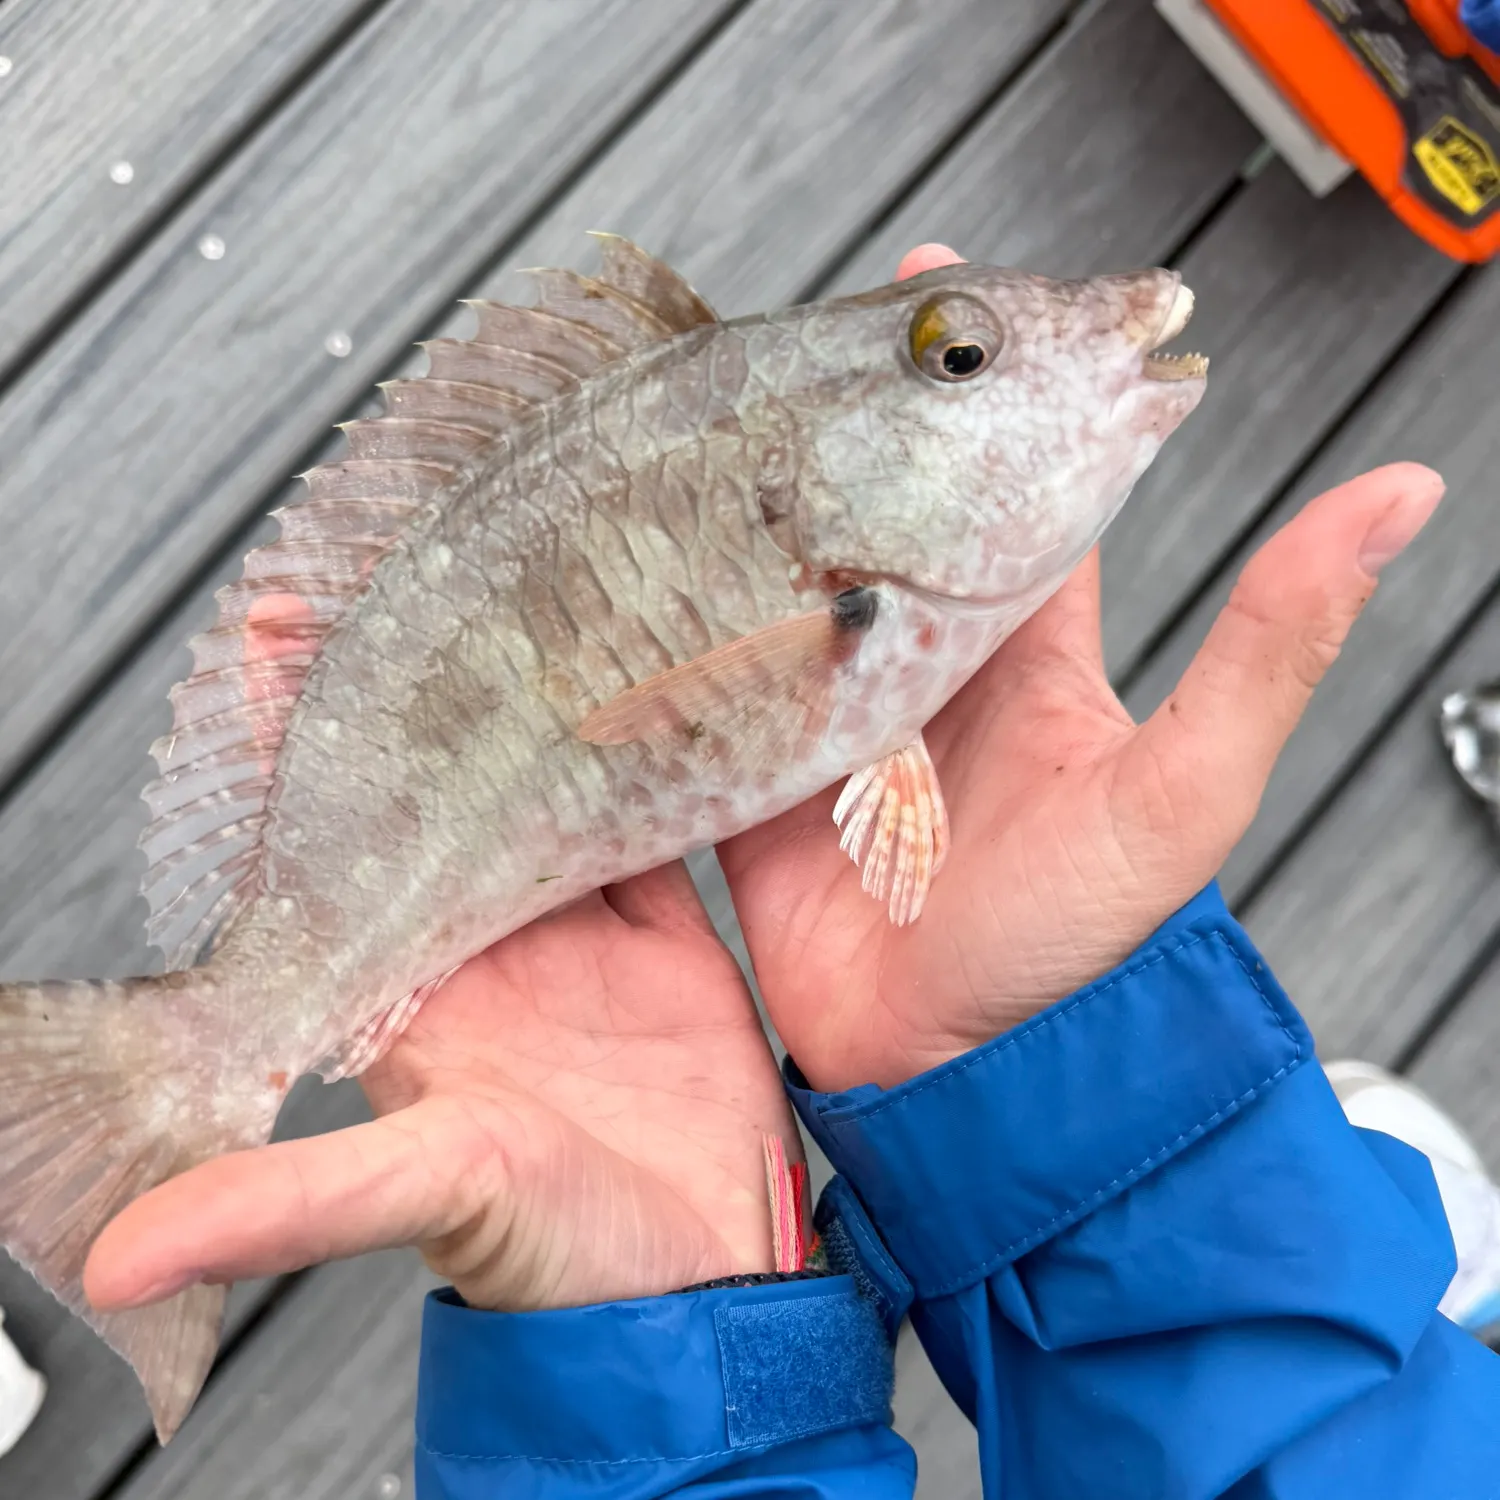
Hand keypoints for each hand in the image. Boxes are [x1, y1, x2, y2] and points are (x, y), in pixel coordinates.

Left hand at [87, 669, 792, 1315]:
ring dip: (539, 722)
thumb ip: (294, 1203)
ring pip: (545, 800)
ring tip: (537, 619)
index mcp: (410, 989)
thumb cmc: (558, 1253)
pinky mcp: (663, 943)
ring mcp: (577, 941)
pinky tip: (652, 710)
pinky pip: (654, 832)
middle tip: (422, 580)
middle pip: (440, 798)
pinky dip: (653, 773)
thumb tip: (118, 1258)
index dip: (295, 740)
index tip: (272, 632)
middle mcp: (486, 949)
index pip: (332, 842)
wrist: (700, 1278)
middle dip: (426, 696)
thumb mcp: (430, 1200)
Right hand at [718, 246, 1444, 1093]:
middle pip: (878, 511)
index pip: (1003, 482)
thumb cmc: (1076, 941)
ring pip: (786, 581)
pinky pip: (713, 678)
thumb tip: (1401, 494)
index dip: (979, 387)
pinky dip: (683, 621)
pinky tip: (644, 553)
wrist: (952, 1067)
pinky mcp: (751, 765)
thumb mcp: (1183, 787)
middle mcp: (921, 659)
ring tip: (703, 415)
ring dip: (752, 507)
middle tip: (793, 333)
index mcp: (1022, 646)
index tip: (942, 287)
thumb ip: (1269, 647)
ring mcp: (829, 710)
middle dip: (839, 421)